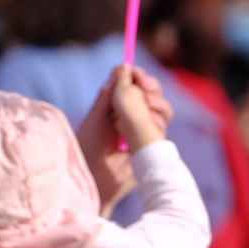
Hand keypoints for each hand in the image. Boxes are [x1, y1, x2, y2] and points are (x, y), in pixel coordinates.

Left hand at [77, 66, 174, 202]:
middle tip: (143, 87)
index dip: (139, 77)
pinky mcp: (151, 148)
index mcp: (118, 109)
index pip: (135, 86)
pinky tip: (137, 130)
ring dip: (155, 105)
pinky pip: (162, 131)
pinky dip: (154, 124)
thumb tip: (122, 66)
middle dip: (151, 88)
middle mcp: (133, 119)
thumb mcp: (96, 118)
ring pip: (163, 111)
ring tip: (141, 109)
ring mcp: (143, 134)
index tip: (136, 72)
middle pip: (153, 96)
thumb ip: (110, 93)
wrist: (91, 182)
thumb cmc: (86, 150)